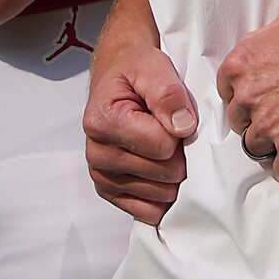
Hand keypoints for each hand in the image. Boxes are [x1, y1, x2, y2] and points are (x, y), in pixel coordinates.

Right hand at [85, 28, 194, 223]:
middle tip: (173, 132)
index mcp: (102, 123)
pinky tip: (164, 175)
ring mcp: (102, 176)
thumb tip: (183, 127)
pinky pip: (146, 211)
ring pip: (159, 193)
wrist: (119, 76)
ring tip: (165, 147)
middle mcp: (96, 153)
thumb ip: (168, 94)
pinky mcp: (110, 191)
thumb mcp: (154, 68)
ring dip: (172, 174)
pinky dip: (162, 197)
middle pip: (163, 173)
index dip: (180, 131)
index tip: (175, 115)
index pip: (162, 146)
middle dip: (179, 154)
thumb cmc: (137, 72)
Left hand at [216, 9, 278, 188]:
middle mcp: (249, 96)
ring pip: (258, 148)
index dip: (248, 100)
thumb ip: (263, 44)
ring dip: (276, 145)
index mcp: (242, 65)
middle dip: (260, 121)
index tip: (261, 104)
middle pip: (242, 122)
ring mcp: (269, 125)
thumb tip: (259, 60)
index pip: (229, 93)